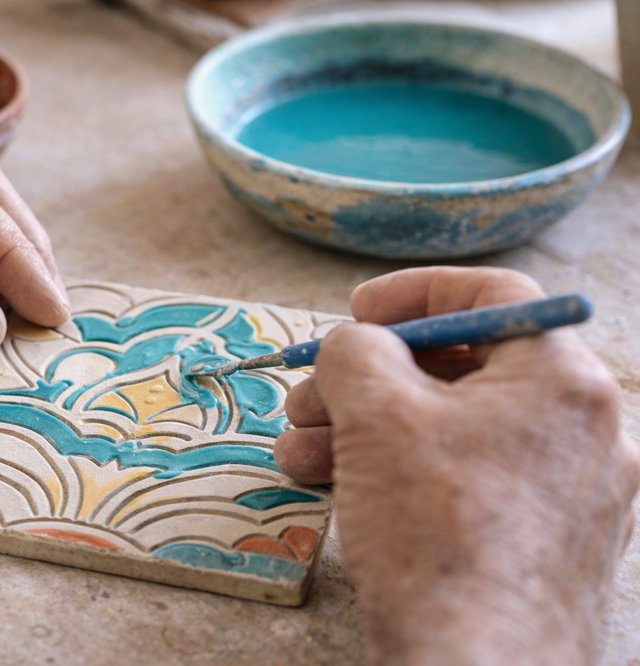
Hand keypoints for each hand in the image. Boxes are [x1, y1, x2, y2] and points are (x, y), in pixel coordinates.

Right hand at [275, 267, 638, 663]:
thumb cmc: (434, 528)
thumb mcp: (375, 413)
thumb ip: (357, 350)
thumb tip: (357, 346)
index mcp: (564, 380)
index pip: (493, 296)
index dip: (413, 292)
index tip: (356, 312)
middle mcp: (584, 431)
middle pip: (463, 370)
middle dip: (369, 379)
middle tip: (309, 396)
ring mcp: (570, 494)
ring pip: (454, 431)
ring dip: (366, 431)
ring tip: (299, 453)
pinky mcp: (544, 545)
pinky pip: (467, 482)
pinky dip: (402, 474)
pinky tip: (335, 488)